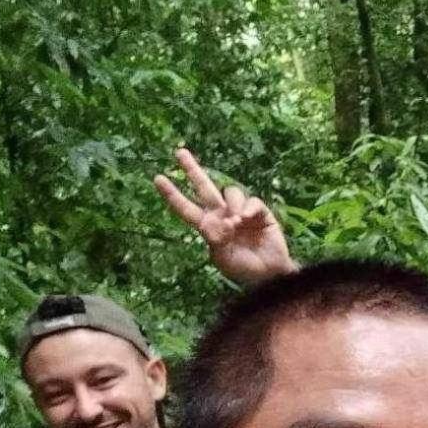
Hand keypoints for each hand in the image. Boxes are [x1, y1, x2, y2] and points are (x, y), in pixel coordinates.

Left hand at [154, 148, 294, 285]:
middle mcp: (222, 215)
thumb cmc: (243, 270)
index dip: (173, 194)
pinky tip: (247, 218)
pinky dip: (248, 207)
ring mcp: (240, 212)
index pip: (187, 208)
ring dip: (231, 204)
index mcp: (208, 227)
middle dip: (192, 170)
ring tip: (237, 222)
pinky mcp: (260, 213)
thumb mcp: (223, 259)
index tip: (158, 179)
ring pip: (230, 192)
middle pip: (204, 188)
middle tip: (179, 152)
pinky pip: (251, 200)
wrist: (270, 274)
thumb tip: (216, 222)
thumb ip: (216, 240)